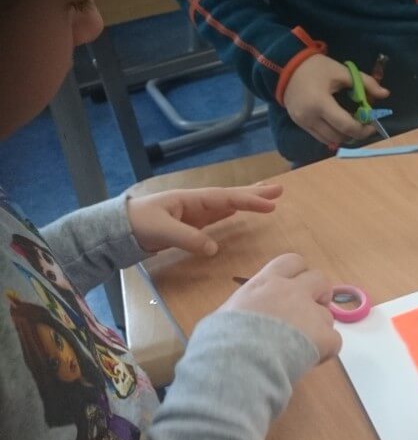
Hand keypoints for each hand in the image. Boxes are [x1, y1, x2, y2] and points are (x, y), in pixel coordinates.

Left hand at [128, 184, 283, 255]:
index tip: (271, 204)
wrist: (115, 229)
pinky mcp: (189, 224)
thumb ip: (188, 238)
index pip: (225, 198)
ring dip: (246, 200)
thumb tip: (214, 248)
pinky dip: (231, 211)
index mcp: (190, 199)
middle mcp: (195, 203)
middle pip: (230, 196)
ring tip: (267, 197)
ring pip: (226, 204)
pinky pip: (217, 215)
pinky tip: (238, 210)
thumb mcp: (161, 231)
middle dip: (254, 194)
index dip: (249, 201)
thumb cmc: (135, 225)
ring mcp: (193, 213)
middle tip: (280, 190)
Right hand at [220, 253, 340, 361]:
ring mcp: (311, 312)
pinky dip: (325, 351)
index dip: (297, 274)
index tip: (294, 288)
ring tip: (301, 347)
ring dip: (319, 328)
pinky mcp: (324, 335)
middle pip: (320, 278)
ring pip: (327, 315)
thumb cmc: (221, 340)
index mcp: (266, 283)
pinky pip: (334, 341)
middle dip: (319, 294)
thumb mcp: (223, 316)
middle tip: (308, 313)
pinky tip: (308, 361)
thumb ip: (241, 311)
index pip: (291, 262)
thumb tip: (237, 321)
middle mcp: (292, 291)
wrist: (238, 362)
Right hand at [283, 54, 388, 146]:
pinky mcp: (299, 124)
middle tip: (364, 124)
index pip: (346, 126)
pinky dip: (332, 133)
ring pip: (328, 140)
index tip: (372, 125)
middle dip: (354, 134)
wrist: (286, 65)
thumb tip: (385, 94)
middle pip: (338, 137)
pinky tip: (338, 123)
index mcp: (320, 103)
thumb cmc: (316, 67)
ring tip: (352, 124)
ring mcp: (302, 122)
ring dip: (343, 136)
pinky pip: (319, 136)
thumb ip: (366, 83)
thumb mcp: (342, 72)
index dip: (362, 129)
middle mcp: (309, 117)